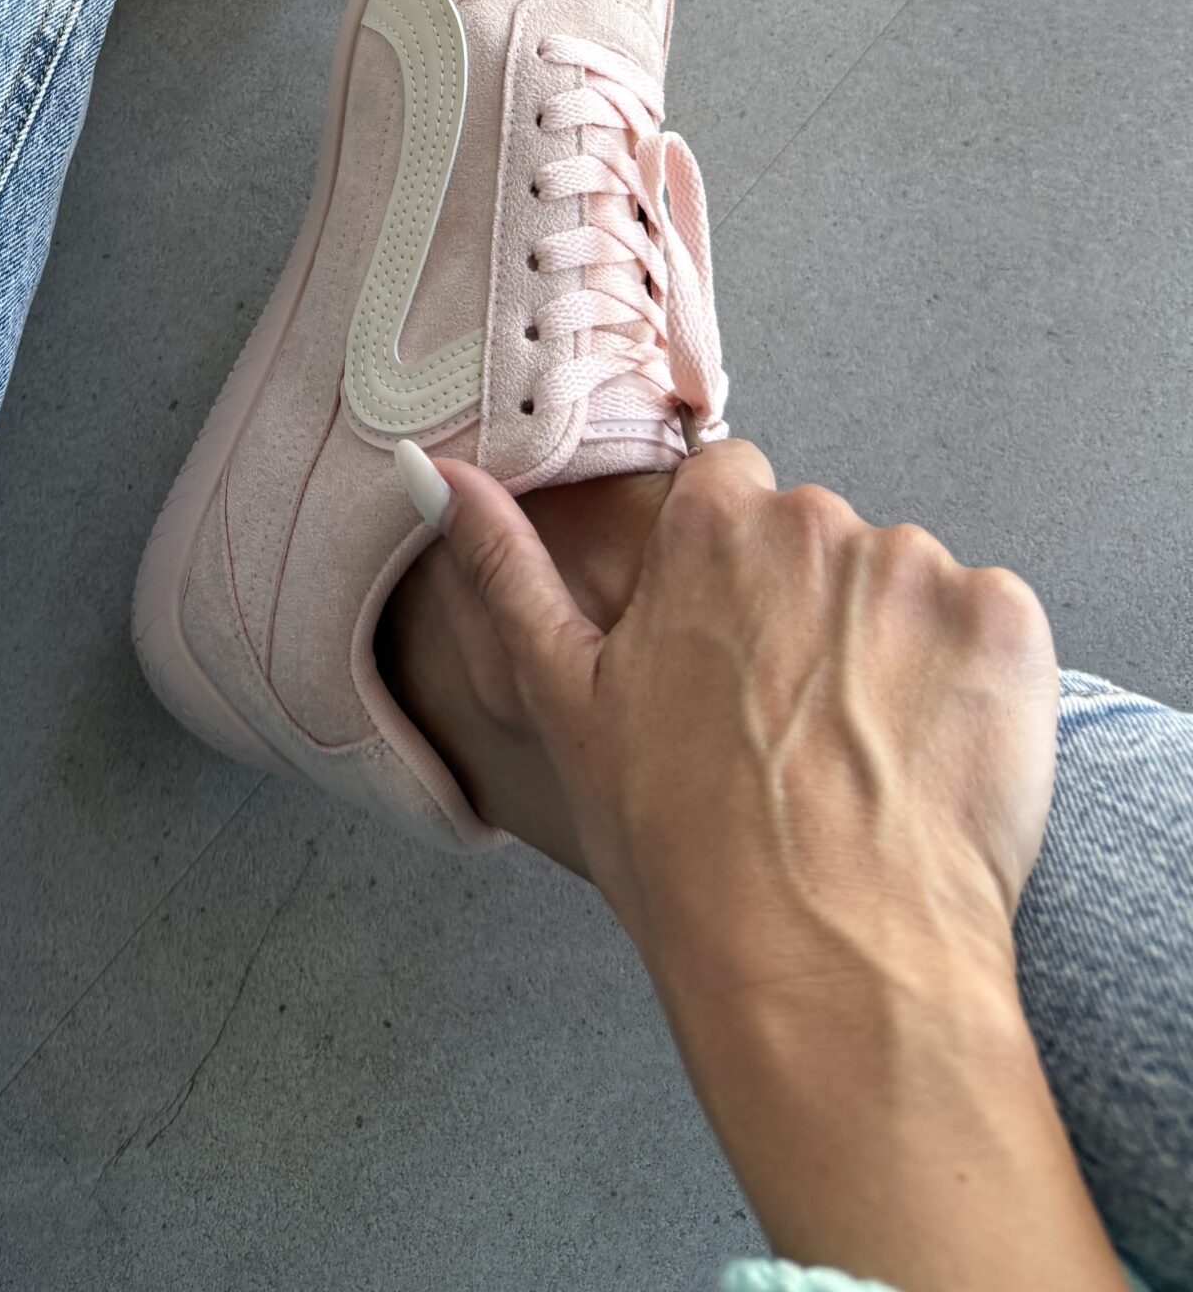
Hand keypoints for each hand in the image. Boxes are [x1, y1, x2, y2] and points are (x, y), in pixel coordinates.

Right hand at [402, 438, 1123, 1291]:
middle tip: (791, 725)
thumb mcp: (566, 699)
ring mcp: (918, 570)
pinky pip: (991, 624)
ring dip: (893, 647)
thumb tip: (432, 471)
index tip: (729, 647)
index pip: (731, 489)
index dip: (728, 571)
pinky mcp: (1005, 625)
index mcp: (708, 525)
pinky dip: (972, 680)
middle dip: (812, 610)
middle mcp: (814, 522)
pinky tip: (926, 761)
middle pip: (820, 539)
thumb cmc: (684, 849)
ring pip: (905, 585)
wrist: (826, 965)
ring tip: (861, 759)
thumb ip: (504, 565)